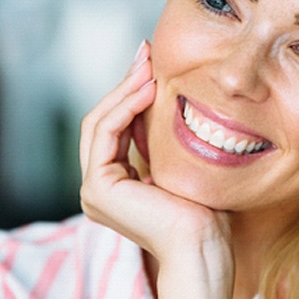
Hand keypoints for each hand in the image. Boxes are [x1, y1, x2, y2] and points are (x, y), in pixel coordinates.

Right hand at [79, 40, 232, 275]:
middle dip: (125, 84)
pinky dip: (124, 106)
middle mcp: (99, 187)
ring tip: (149, 65)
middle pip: (104, 121)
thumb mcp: (175, 162)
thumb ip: (157, 138)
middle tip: (146, 52)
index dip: (131, 93)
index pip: (117, 128)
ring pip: (100, 123)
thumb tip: (159, 95)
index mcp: (116, 184)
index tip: (152, 65)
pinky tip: (148, 88)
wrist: (204, 246)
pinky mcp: (97, 189)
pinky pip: (106, 133)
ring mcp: (94, 190)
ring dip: (124, 89)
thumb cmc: (202, 210)